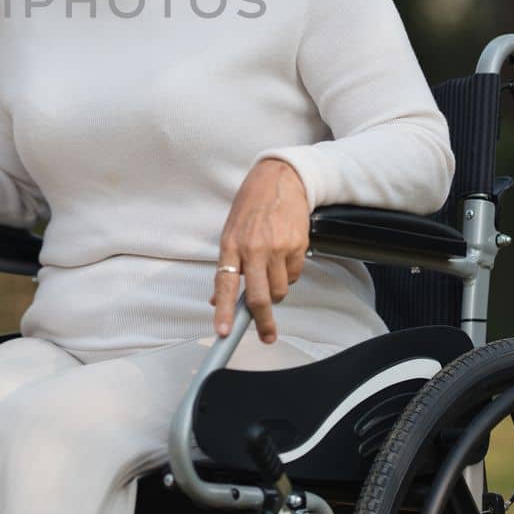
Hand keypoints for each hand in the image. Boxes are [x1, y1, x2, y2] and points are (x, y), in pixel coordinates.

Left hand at [211, 158, 310, 342]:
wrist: (280, 179)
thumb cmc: (252, 205)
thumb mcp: (231, 231)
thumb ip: (227, 265)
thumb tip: (216, 298)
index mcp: (231, 244)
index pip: (225, 284)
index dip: (224, 310)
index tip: (223, 331)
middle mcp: (253, 247)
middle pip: (259, 296)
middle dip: (262, 320)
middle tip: (266, 334)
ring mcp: (277, 247)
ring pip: (280, 289)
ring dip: (277, 290)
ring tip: (272, 269)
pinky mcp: (297, 245)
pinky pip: (295, 275)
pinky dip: (290, 273)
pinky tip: (285, 254)